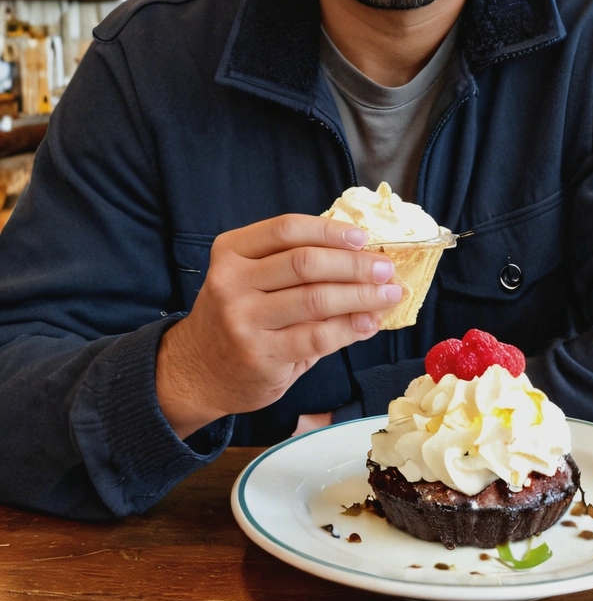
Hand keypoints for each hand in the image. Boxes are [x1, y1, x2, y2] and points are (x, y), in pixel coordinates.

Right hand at [155, 215, 400, 438]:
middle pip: (305, 263)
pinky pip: (316, 337)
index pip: (286, 229)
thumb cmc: (238, 317)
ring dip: (361, 296)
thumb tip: (360, 256)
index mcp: (231, 251)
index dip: (329, 231)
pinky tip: (369, 323)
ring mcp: (243, 320)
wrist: (196, 371)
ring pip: (315, 299)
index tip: (362, 237)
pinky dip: (350, 328)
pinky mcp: (259, 355)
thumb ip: (293, 265)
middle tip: (386, 268)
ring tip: (389, 294)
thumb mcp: (250, 278)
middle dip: (354, 264)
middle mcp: (232, 281)